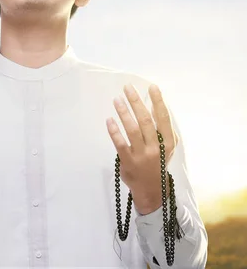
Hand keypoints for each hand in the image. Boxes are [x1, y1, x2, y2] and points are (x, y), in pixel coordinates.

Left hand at [106, 84, 178, 214]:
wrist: (152, 191)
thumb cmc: (157, 163)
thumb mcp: (166, 147)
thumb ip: (161, 129)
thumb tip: (153, 106)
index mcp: (168, 142)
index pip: (164, 118)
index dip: (158, 102)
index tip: (152, 87)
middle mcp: (156, 148)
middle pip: (146, 121)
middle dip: (137, 102)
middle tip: (127, 88)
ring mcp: (142, 155)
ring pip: (133, 130)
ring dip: (124, 113)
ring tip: (117, 100)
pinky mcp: (128, 161)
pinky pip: (120, 143)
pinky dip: (114, 131)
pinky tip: (109, 120)